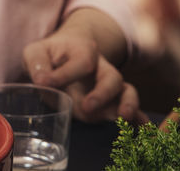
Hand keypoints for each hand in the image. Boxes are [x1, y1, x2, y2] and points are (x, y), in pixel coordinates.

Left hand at [24, 11, 145, 124]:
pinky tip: (142, 128)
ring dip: (127, 104)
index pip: (81, 62)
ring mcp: (109, 86)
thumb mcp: (37, 52)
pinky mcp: (112, 102)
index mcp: (84, 50)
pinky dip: (139, 119)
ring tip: (123, 117)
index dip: (65, 74)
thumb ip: (37, 63)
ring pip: (126, 91)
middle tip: (86, 107)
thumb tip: (41, 80)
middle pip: (111, 77)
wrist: (66, 54)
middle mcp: (102, 67)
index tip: (44, 82)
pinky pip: (131, 107)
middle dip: (102, 93)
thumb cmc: (50, 55)